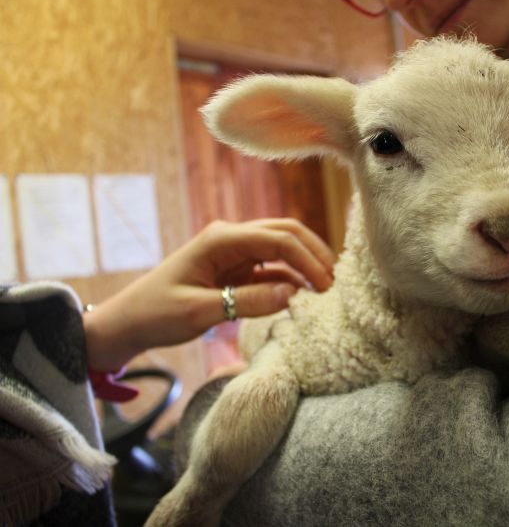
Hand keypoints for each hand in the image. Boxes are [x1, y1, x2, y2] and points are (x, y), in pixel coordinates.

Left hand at [84, 219, 334, 370]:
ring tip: (325, 291)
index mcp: (221, 239)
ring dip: (305, 265)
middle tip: (334, 284)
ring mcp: (235, 253)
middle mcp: (231, 238)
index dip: (307, 259)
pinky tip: (304, 296)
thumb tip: (293, 294)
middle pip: (286, 233)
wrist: (128, 322)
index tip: (326, 286)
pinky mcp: (236, 270)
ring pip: (283, 248)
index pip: (278, 239)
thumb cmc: (156, 313)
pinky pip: (272, 268)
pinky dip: (291, 279)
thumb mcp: (199, 312)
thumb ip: (247, 302)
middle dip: (314, 254)